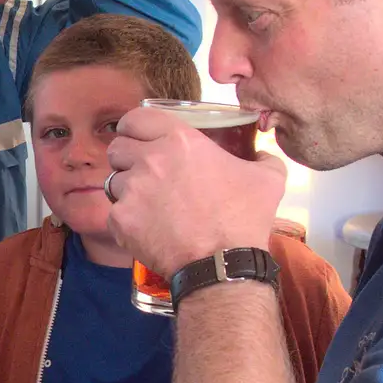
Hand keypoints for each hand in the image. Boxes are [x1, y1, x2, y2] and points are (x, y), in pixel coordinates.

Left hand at [106, 105, 285, 274]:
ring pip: (114, 180)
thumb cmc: (244, 219)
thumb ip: (263, 157)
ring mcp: (132, 190)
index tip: (137, 136)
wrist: (221, 264)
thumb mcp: (268, 179)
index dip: (133, 127)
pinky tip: (147, 229)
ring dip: (126, 189)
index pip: (136, 118)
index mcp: (180, 141)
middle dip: (126, 156)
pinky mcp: (120, 220)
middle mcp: (150, 160)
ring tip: (146, 203)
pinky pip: (114, 213)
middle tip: (142, 171)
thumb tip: (262, 154)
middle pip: (118, 147)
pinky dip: (127, 221)